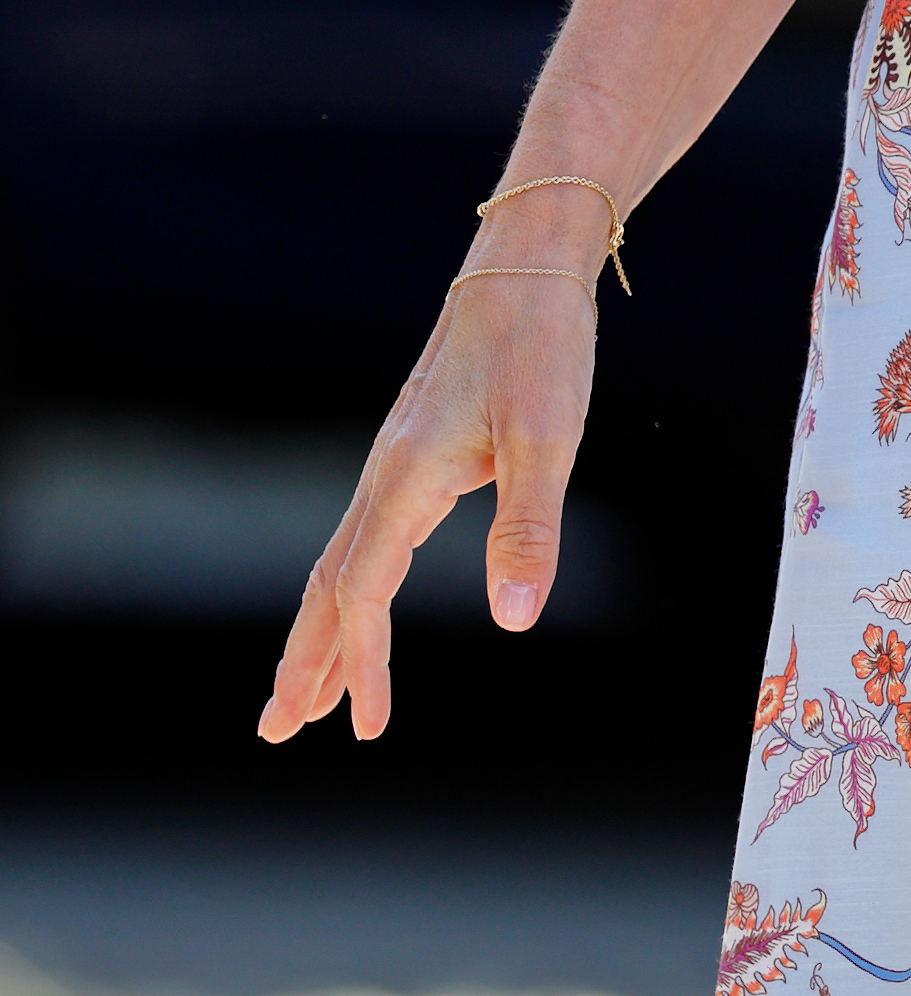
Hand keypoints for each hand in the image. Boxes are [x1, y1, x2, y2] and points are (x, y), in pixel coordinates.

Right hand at [257, 260, 598, 744]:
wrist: (526, 264)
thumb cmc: (541, 344)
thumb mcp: (549, 436)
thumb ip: (528, 528)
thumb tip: (514, 620)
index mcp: (404, 479)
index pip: (363, 594)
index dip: (363, 663)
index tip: (370, 727)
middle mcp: (385, 476)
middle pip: (325, 589)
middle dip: (303, 663)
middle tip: (276, 731)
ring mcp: (394, 465)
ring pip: (340, 565)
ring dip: (320, 633)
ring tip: (304, 694)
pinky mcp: (415, 455)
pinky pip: (367, 540)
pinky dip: (352, 591)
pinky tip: (362, 611)